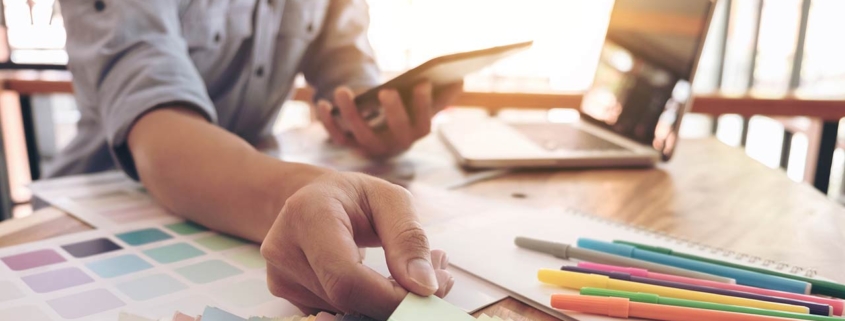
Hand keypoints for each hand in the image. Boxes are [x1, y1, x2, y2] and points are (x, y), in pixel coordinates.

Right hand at [261, 172, 453, 318]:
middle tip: (433, 280)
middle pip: (344, 299)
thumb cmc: (354, 196)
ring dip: (381, 304)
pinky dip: (364, 306)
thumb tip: (425, 286)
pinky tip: (380, 285)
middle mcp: (283, 247)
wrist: (311, 198)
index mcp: (308, 214)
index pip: (346, 276)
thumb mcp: (391, 200)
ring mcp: (279, 274)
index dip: (389, 296)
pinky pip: (333, 313)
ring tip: (406, 273)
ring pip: (341, 311)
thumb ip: (409, 239)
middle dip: (393, 301)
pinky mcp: (284, 293)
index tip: (427, 292)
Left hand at [316, 81, 462, 158]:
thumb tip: (459, 81)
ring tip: (342, 91)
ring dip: (350, 113)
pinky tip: (321, 103)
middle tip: (387, 91)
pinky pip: (337, 137)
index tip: (423, 82)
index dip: (424, 106)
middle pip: (393, 133)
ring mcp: (369, 147)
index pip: (422, 125)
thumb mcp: (418, 103)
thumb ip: (438, 96)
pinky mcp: (348, 144)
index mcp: (412, 134)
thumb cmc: (401, 110)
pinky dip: (328, 122)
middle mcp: (393, 145)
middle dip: (391, 112)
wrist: (374, 128)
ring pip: (360, 135)